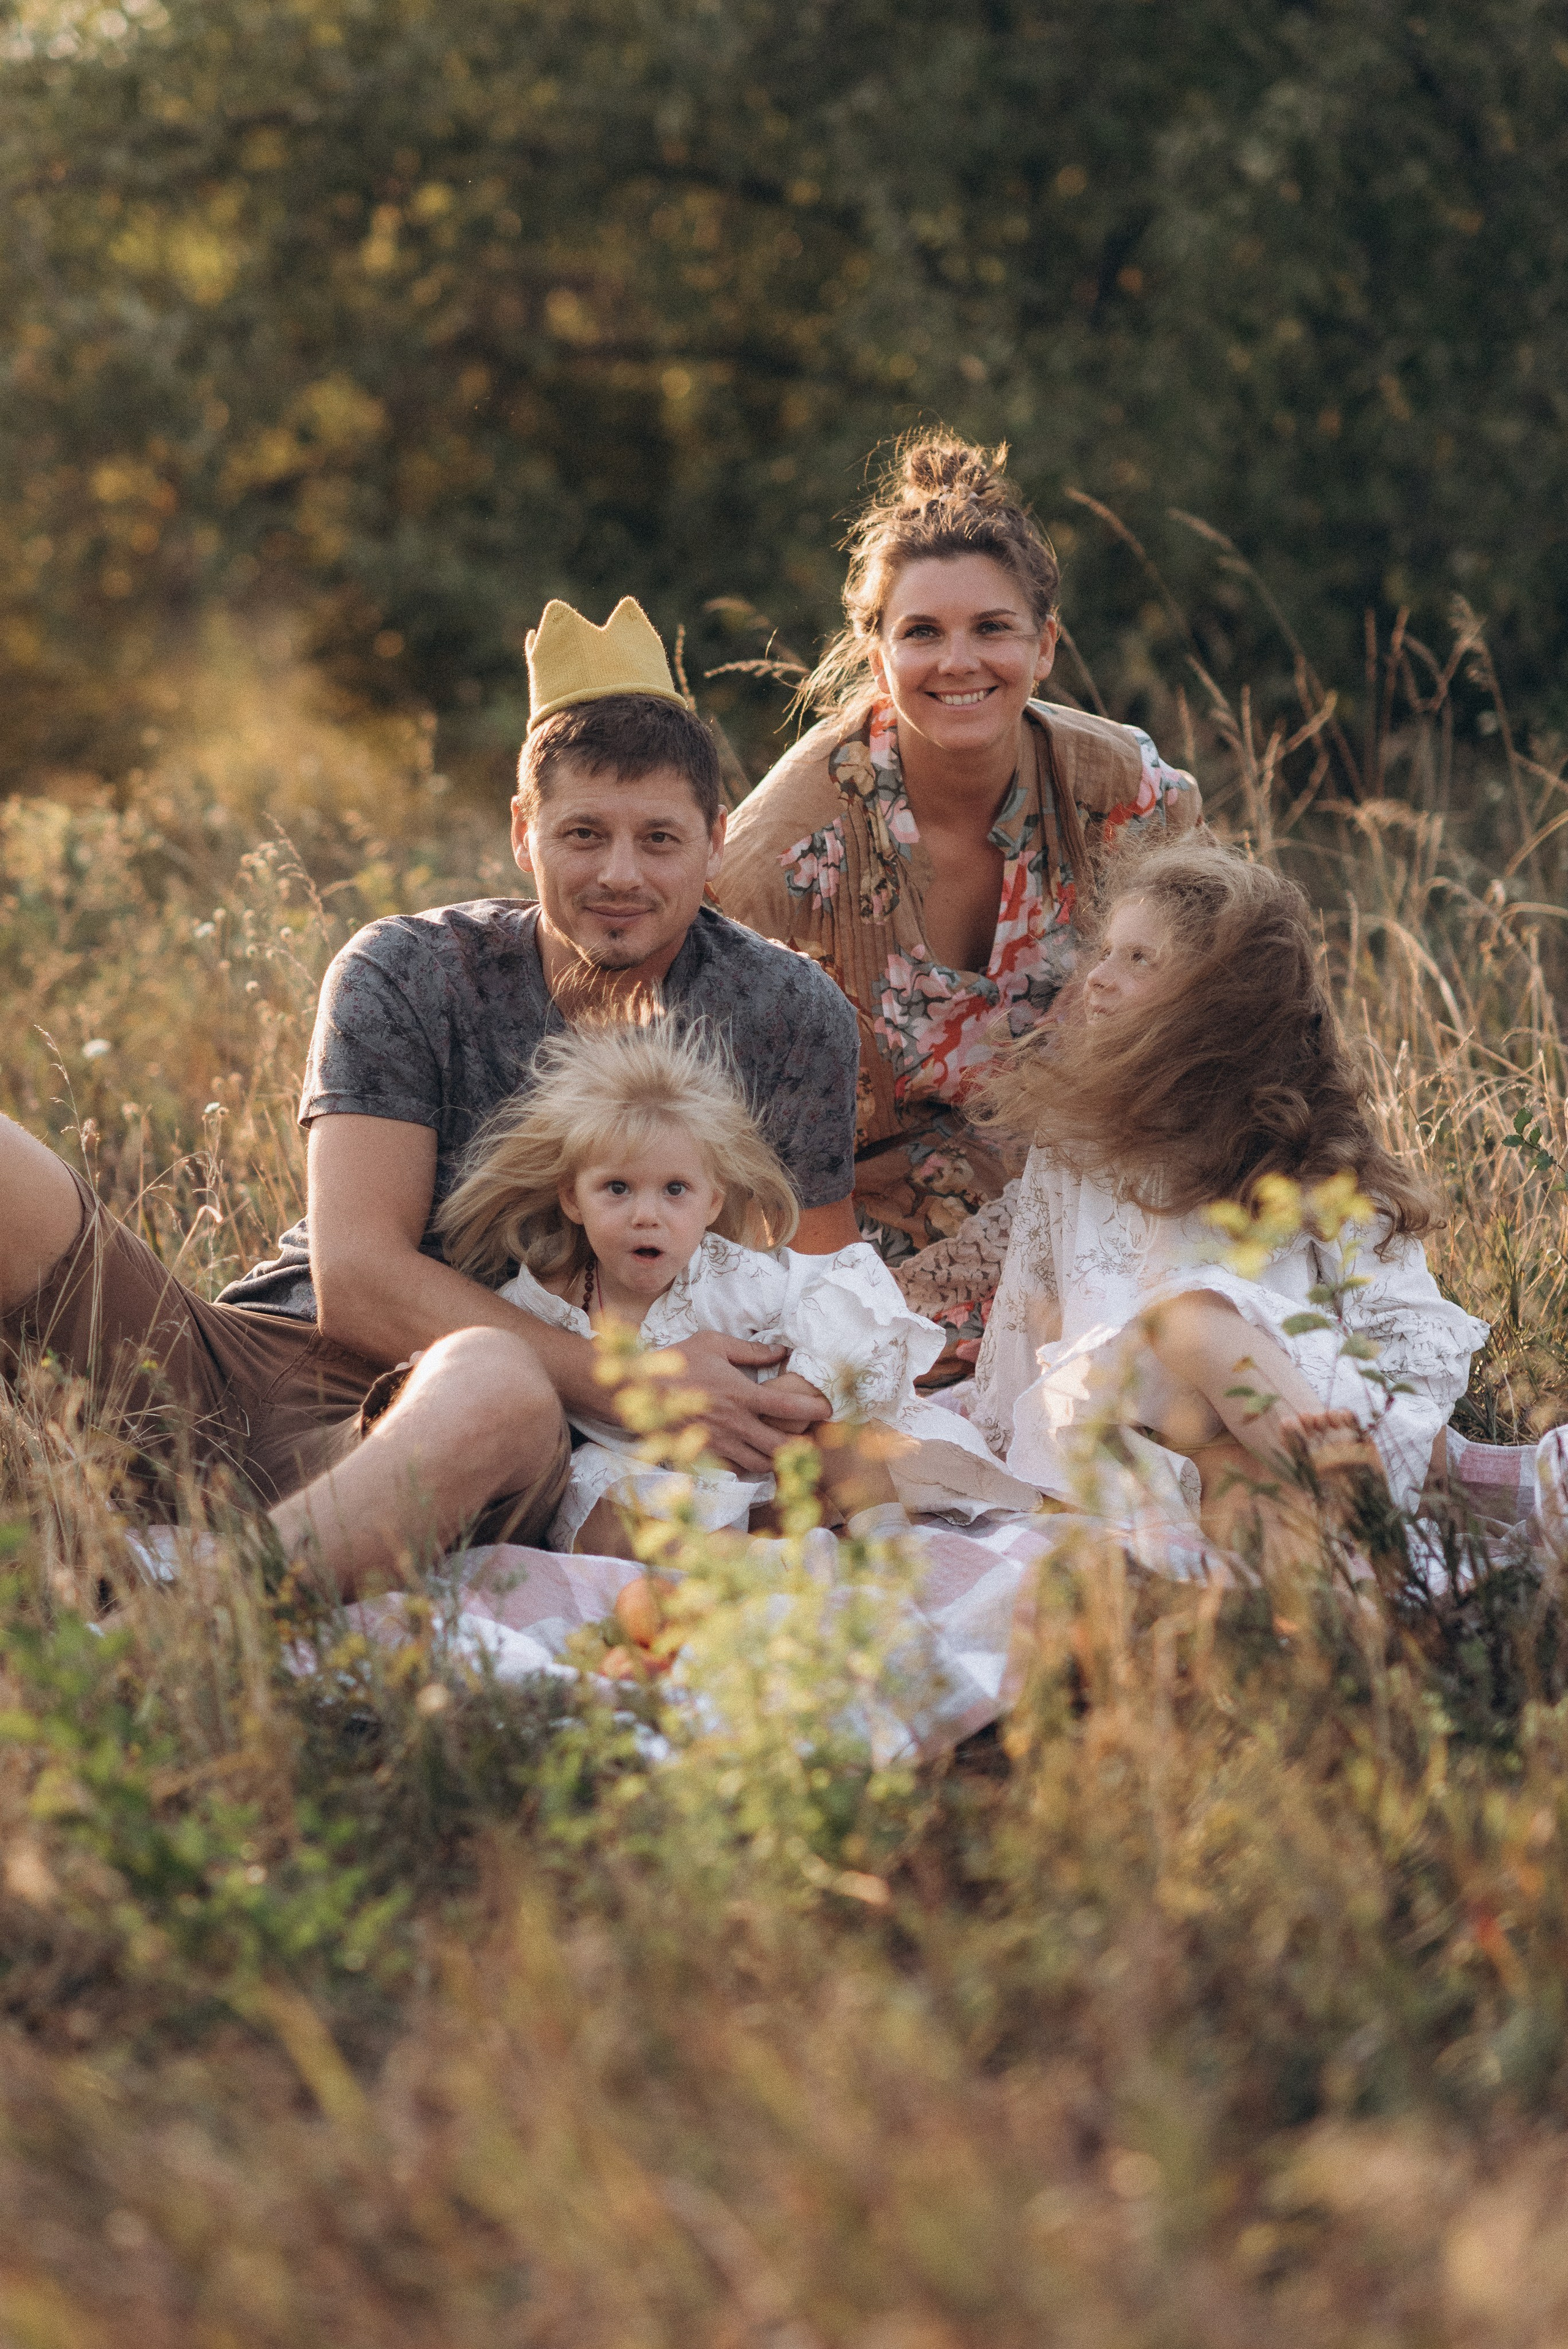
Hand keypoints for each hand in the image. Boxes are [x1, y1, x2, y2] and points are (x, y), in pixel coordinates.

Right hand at [640, 1332, 828, 1475]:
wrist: (638, 1390)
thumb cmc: (677, 1362)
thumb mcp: (713, 1344)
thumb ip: (750, 1350)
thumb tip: (781, 1350)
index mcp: (741, 1394)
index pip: (787, 1406)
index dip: (813, 1409)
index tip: (828, 1409)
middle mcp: (735, 1423)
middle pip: (781, 1445)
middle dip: (801, 1446)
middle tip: (812, 1440)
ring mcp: (720, 1443)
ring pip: (761, 1463)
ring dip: (779, 1460)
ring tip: (789, 1452)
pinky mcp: (706, 1455)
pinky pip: (737, 1469)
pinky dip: (751, 1467)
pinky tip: (757, 1458)